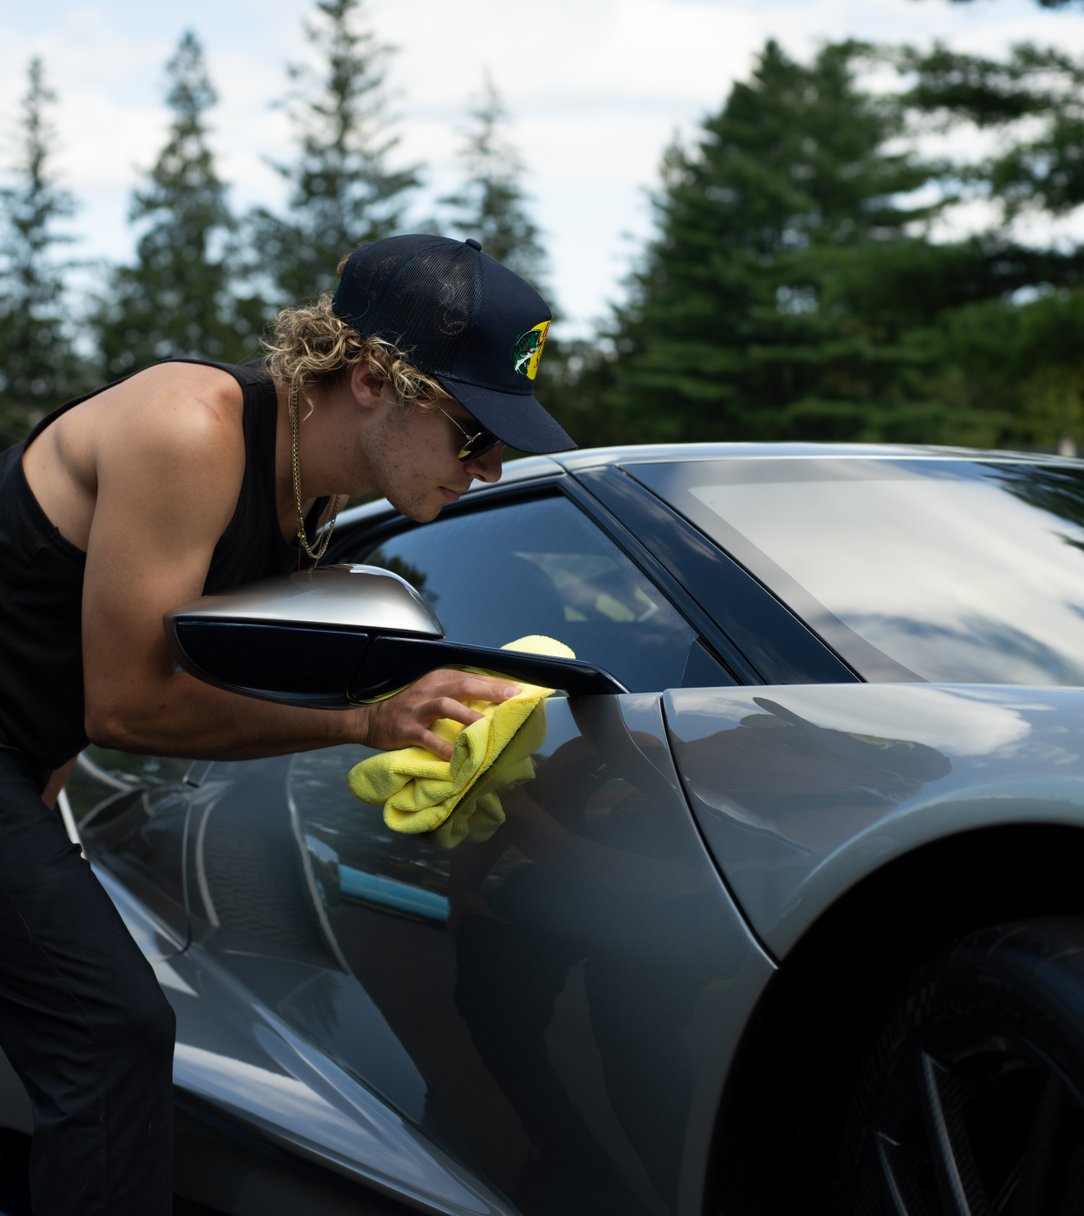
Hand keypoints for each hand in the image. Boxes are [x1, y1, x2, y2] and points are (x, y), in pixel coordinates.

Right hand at [362, 668, 519, 759]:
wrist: (371, 719)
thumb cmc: (408, 706)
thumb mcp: (430, 690)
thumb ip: (455, 689)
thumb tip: (490, 692)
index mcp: (438, 678)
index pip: (471, 676)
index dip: (495, 682)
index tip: (518, 688)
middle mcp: (430, 690)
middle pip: (463, 685)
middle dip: (490, 691)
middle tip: (512, 698)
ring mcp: (418, 710)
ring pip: (447, 707)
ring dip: (470, 716)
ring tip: (489, 726)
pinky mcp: (408, 730)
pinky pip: (429, 739)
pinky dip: (444, 748)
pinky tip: (458, 757)